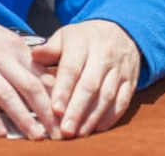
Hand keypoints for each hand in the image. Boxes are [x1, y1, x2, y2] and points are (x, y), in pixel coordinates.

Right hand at [0, 0, 57, 139]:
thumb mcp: (2, 39)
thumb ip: (22, 61)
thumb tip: (48, 83)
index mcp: (15, 47)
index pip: (43, 75)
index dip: (58, 98)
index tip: (69, 117)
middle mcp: (1, 56)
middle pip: (30, 86)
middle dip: (48, 113)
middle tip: (59, 134)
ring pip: (7, 95)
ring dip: (23, 118)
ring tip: (36, 136)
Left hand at [31, 19, 139, 138]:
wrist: (119, 31)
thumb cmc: (84, 39)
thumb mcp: (65, 36)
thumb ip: (50, 49)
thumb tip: (34, 55)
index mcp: (82, 42)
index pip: (72, 68)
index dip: (64, 90)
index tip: (55, 109)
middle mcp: (103, 55)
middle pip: (90, 85)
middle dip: (77, 110)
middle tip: (65, 130)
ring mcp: (119, 69)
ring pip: (107, 96)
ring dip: (92, 117)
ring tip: (79, 134)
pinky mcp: (131, 81)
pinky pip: (123, 101)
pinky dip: (111, 117)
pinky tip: (97, 128)